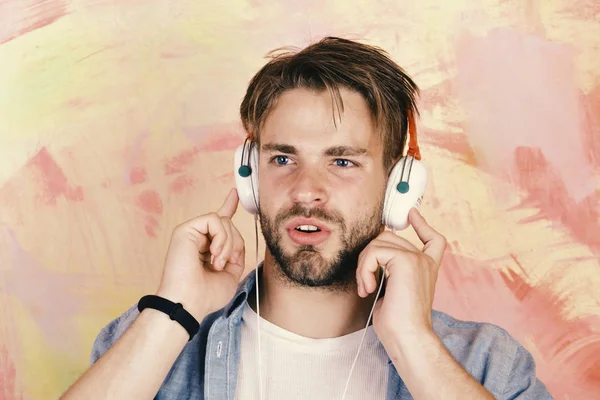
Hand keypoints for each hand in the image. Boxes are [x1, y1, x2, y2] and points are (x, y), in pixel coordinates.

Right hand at [156, 188, 245, 319]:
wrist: (188, 303)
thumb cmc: (206, 295)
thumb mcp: (230, 273)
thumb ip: (235, 252)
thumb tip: (235, 236)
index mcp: (207, 248)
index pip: (218, 223)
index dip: (228, 206)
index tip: (234, 193)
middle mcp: (198, 238)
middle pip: (228, 224)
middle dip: (234, 243)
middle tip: (225, 263)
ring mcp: (191, 232)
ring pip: (223, 221)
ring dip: (228, 243)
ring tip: (217, 263)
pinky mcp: (185, 229)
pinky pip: (215, 219)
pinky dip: (221, 237)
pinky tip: (214, 254)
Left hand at [356, 208, 446, 347]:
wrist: (408, 337)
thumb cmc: (398, 324)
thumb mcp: (392, 290)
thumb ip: (389, 271)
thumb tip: (373, 257)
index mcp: (426, 268)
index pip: (433, 239)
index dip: (423, 224)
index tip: (413, 213)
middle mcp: (425, 261)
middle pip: (389, 238)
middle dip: (369, 256)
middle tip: (365, 283)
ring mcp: (417, 258)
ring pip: (378, 243)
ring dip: (364, 266)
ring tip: (366, 288)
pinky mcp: (406, 260)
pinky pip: (374, 252)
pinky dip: (364, 269)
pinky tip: (368, 288)